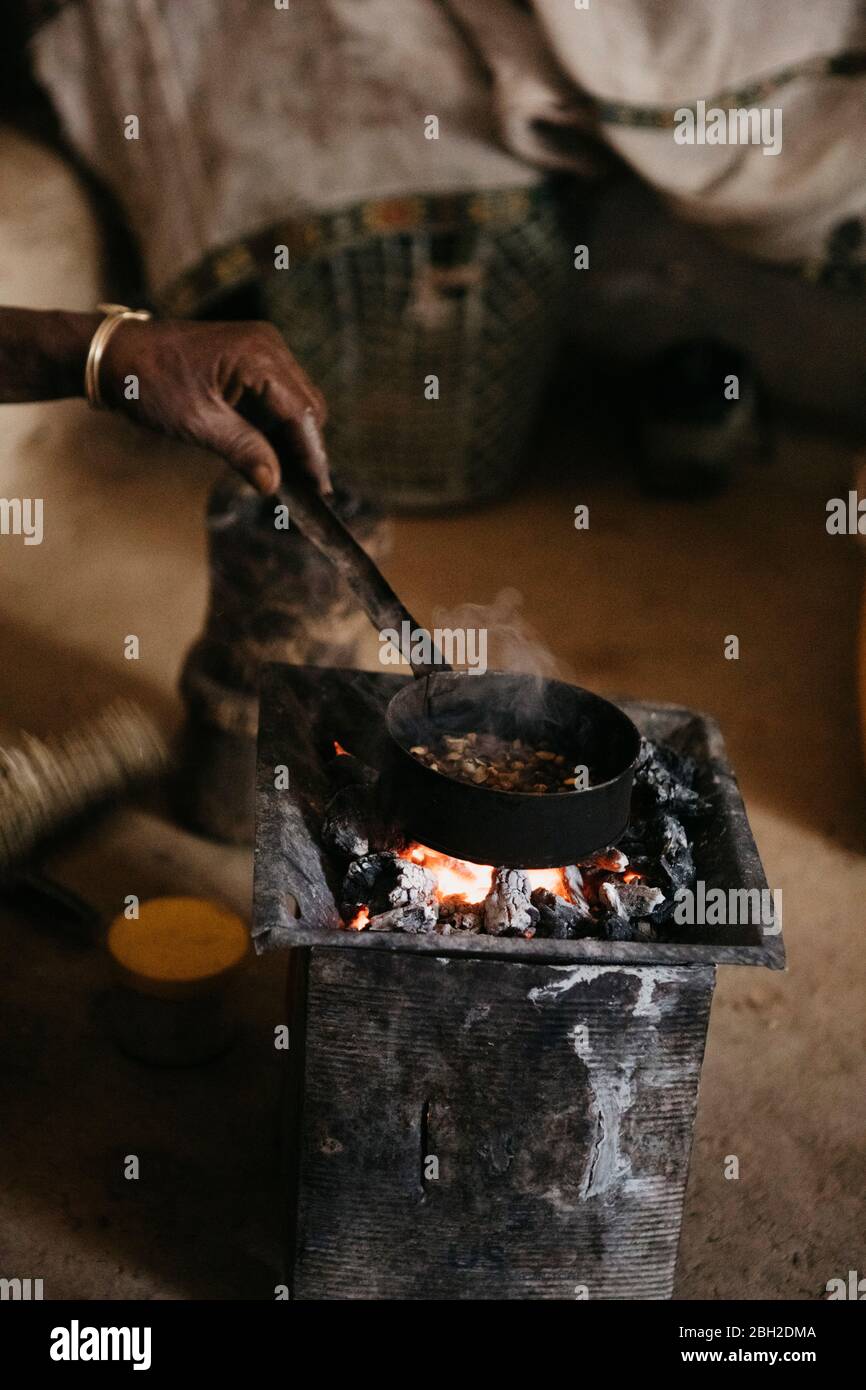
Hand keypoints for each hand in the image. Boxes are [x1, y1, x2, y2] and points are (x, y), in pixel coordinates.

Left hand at [100, 318, 329, 494]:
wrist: (113, 353)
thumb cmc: (148, 381)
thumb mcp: (197, 422)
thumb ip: (242, 450)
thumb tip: (274, 483)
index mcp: (258, 355)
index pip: (301, 412)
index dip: (311, 454)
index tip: (319, 490)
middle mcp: (267, 345)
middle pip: (307, 405)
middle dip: (306, 447)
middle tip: (303, 489)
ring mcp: (260, 348)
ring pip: (296, 402)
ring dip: (293, 437)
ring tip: (289, 475)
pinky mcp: (249, 357)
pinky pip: (278, 394)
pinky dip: (277, 423)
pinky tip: (271, 451)